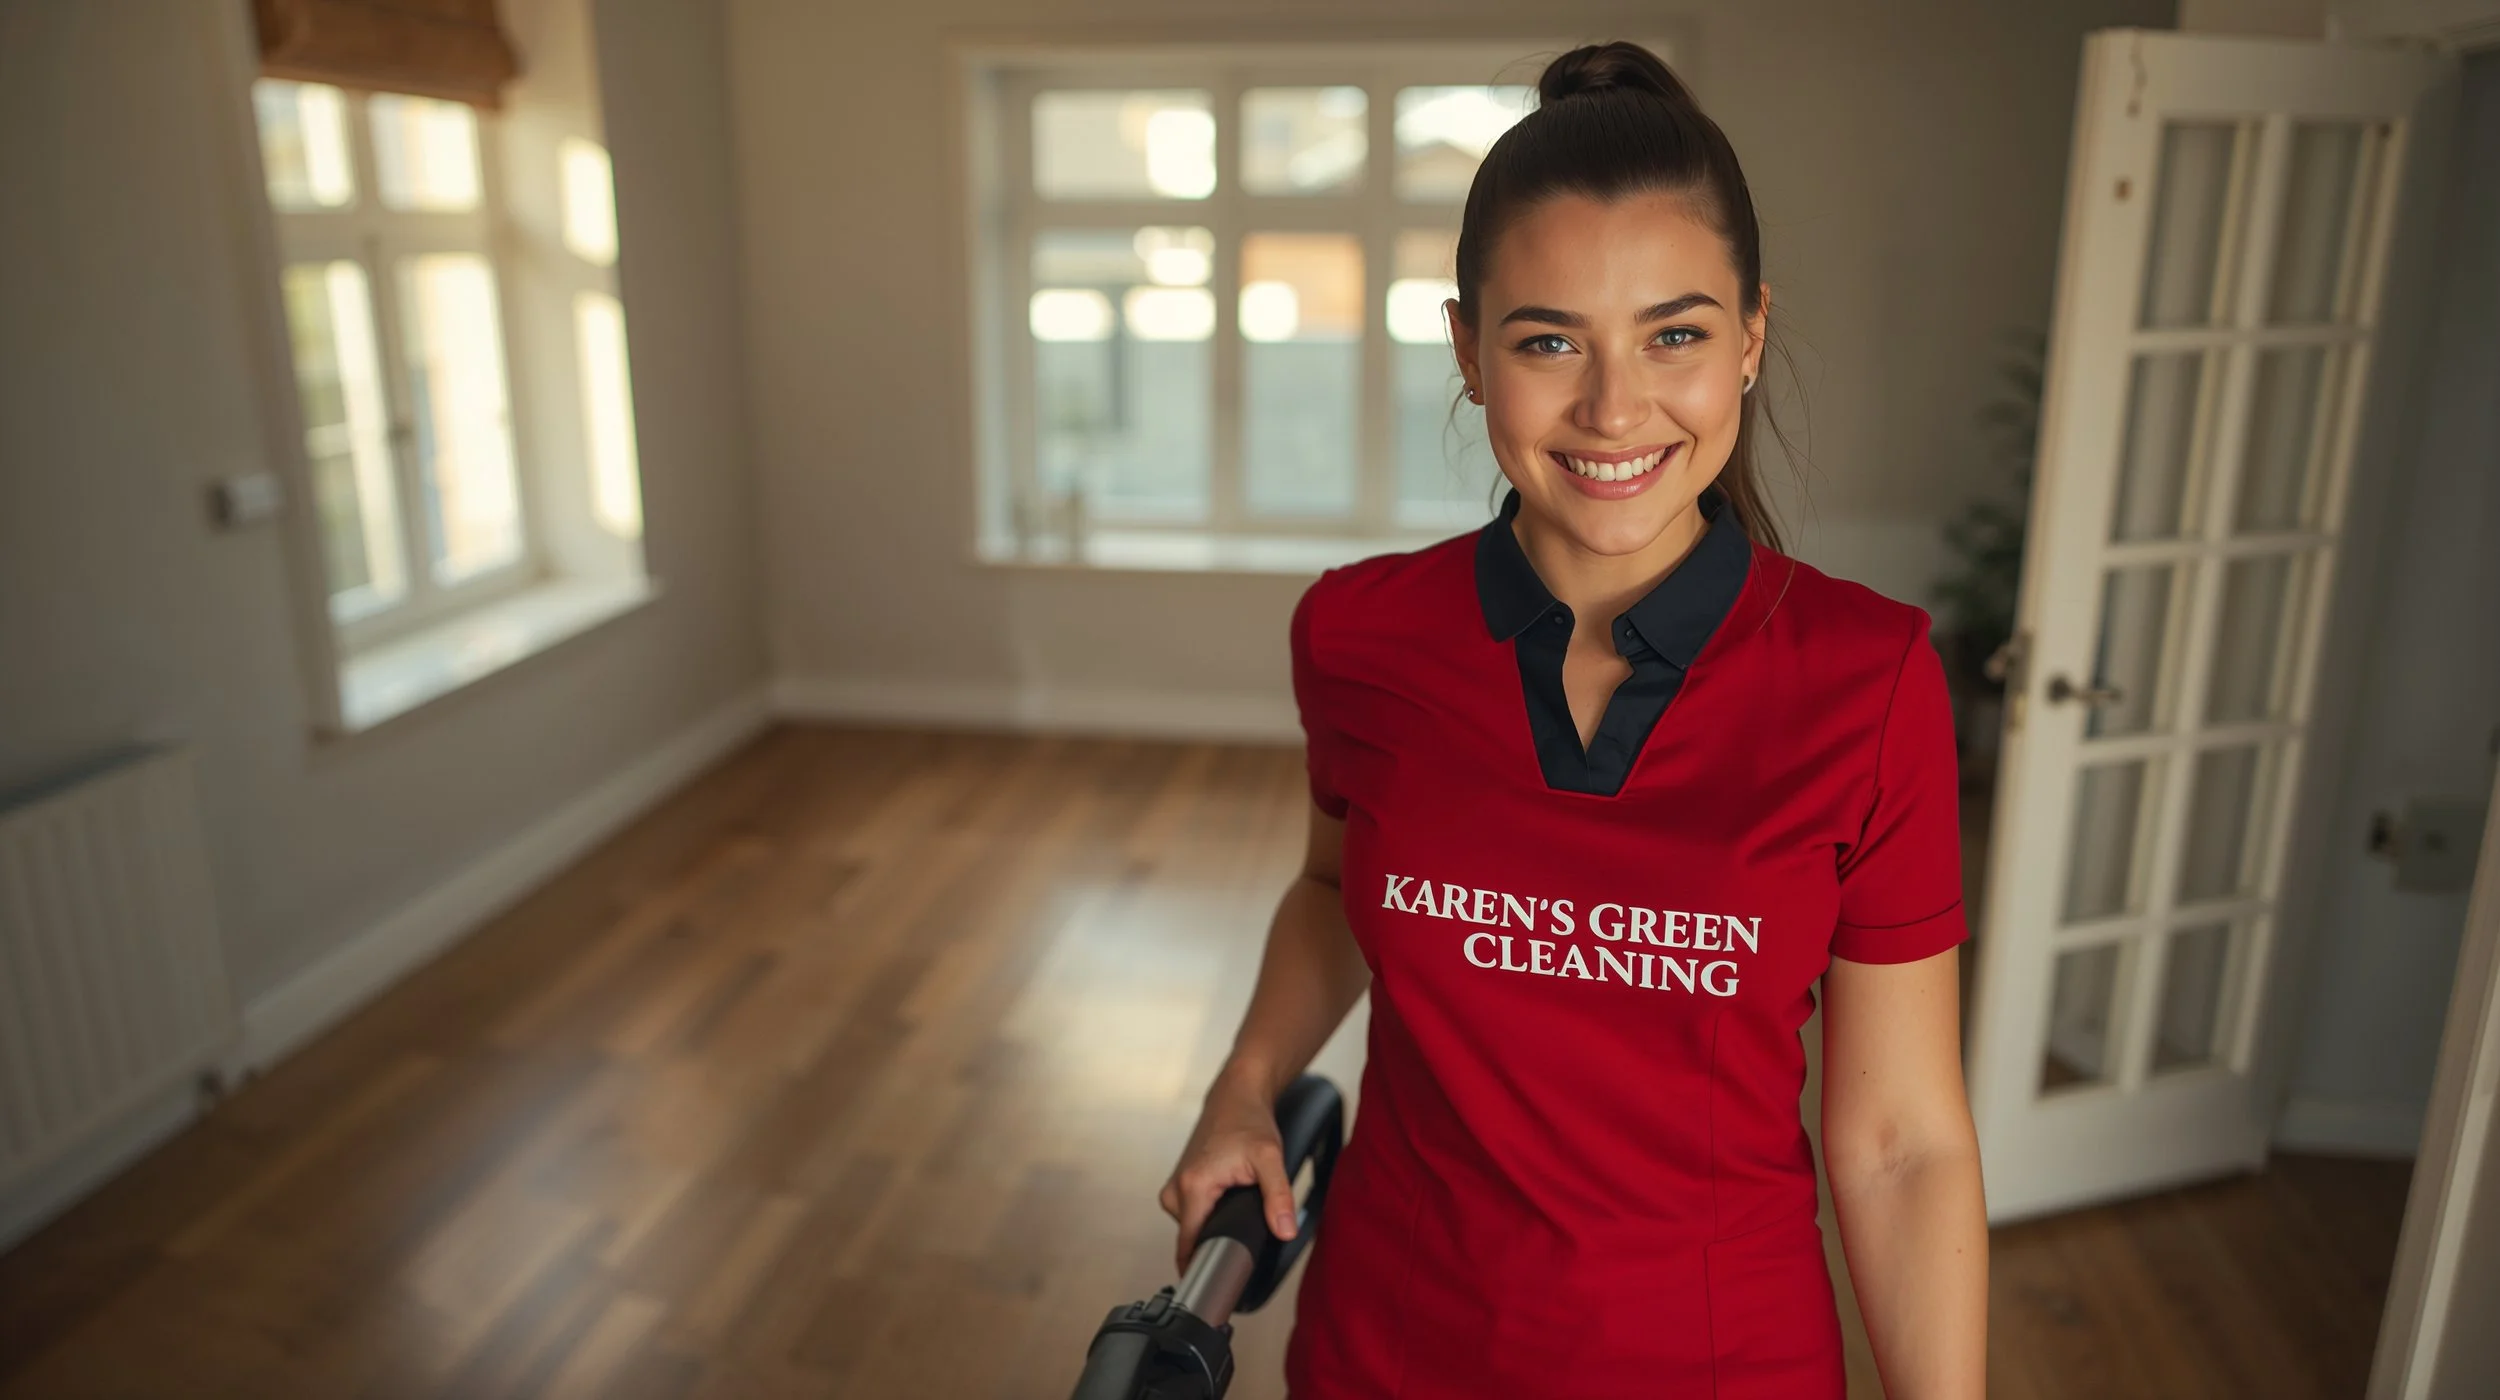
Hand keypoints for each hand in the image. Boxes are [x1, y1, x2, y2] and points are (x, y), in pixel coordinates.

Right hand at [1158, 1078, 1297, 1273]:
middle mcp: (1176, 1189)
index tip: (1220, 1285)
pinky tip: (1228, 1206)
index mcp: (1192, 1187)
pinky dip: (1209, 1215)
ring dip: (1214, 1228)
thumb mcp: (1270, 1158)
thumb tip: (1284, 1231)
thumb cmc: (1249, 1122)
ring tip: (1239, 1214)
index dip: (1203, 1267)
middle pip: (1192, 1239)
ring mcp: (1176, 1186)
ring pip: (1193, 1227)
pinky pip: (1192, 1214)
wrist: (1236, 1096)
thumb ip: (1279, 1197)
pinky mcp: (1181, 1183)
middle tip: (1246, 1240)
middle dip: (1216, 1244)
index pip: (1189, 1245)